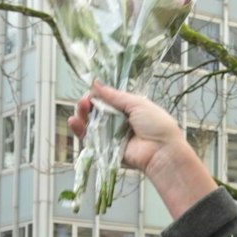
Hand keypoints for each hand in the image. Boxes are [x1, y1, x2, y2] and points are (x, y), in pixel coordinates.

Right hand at [70, 83, 185, 172]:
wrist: (162, 152)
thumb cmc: (157, 126)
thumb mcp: (137, 104)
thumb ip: (115, 95)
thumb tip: (96, 84)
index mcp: (129, 108)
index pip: (107, 99)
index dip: (97, 95)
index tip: (91, 92)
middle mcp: (119, 121)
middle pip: (96, 111)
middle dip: (87, 104)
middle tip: (84, 102)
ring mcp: (111, 135)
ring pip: (90, 123)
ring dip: (82, 115)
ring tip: (80, 109)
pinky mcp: (106, 148)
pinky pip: (89, 139)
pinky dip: (79, 130)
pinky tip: (74, 122)